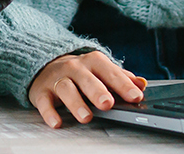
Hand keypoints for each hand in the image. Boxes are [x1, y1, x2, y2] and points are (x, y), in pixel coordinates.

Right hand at [29, 52, 147, 128]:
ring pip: (66, 88)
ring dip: (76, 103)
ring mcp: (57, 79)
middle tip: (107, 104)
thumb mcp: (101, 70)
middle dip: (98, 91)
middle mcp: (75, 68)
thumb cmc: (80, 72)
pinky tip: (56, 122)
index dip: (123, 84)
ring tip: (86, 117)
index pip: (110, 72)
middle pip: (87, 78)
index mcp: (93, 62)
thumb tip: (142, 84)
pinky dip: (49, 113)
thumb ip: (121, 77)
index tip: (136, 96)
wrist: (44, 64)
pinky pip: (45, 102)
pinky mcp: (42, 91)